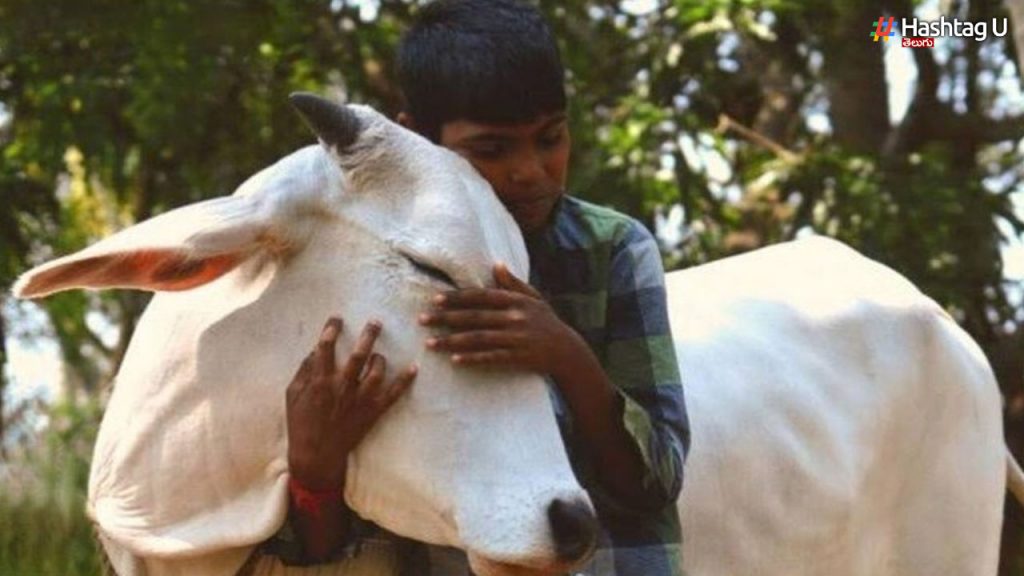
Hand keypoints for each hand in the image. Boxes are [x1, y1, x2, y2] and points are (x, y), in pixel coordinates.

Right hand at [286, 317, 416, 490]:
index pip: (325, 347)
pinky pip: (393, 395)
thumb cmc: (301, 423)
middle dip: (368, 335)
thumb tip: (315, 349)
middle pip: (358, 355)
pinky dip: (405, 381)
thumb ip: (304, 370)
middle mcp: (342, 387)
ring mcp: (359, 400)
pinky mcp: (372, 412)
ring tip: (379, 354)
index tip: (337, 319)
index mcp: (320, 381)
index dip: (331, 329)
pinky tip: (414, 368)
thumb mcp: (292, 394)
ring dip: (380, 359)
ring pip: (377, 372)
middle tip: (376, 321)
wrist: (316, 454)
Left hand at [419, 263, 578, 374]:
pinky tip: (454, 360)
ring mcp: (515, 338)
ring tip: (430, 343)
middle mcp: (514, 318)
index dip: (457, 298)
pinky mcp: (517, 357)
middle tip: (422, 319)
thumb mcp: (534, 299)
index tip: (435, 299)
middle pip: (474, 317)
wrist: (567, 351)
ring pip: (478, 339)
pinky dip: (472, 359)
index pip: (480, 297)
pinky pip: (490, 357)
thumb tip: (496, 264)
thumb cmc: (547, 322)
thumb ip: (513, 283)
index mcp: (515, 301)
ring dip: (451, 341)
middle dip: (445, 318)